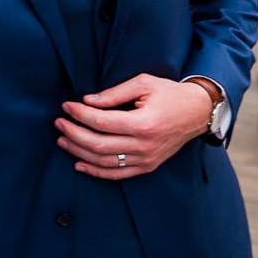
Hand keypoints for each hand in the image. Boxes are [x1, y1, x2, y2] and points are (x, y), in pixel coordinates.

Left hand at [55, 75, 209, 179]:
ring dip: (79, 152)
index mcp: (144, 123)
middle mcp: (144, 145)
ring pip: (104, 162)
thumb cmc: (170, 94)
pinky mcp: (147, 166)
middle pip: (98, 145)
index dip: (80, 114)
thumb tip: (87, 101)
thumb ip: (114, 93)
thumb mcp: (143, 84)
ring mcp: (146, 159)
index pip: (102, 122)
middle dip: (73, 134)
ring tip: (63, 140)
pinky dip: (96, 171)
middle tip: (59, 122)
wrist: (197, 113)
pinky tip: (79, 163)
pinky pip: (117, 174)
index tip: (66, 106)